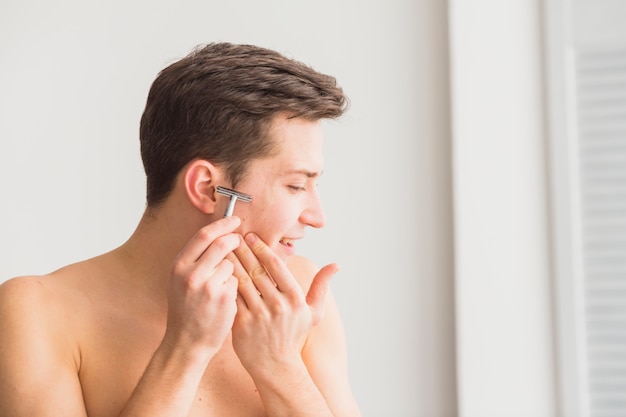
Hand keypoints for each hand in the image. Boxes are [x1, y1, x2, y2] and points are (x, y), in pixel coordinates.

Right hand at [163, 216, 240, 361]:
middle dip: (234, 239)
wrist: (187, 342)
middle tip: (239, 240)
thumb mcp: (179, 280)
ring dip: (231, 271)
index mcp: (179, 266)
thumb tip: (217, 233)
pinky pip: (236, 282)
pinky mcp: (224, 298)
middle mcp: (191, 274)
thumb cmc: (186, 309)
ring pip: (231, 264)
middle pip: (221, 244)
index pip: (203, 235)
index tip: (234, 221)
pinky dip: (234, 287)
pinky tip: (224, 301)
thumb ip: (195, 259)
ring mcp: (208, 286)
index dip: (222, 225)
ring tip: (220, 287)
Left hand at [229, 233, 337, 377]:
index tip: (251, 236)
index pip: (275, 265)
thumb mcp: (313, 312)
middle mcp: (278, 305)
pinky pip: (232, 297)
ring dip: (231, 262)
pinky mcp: (242, 324)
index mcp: (294, 298)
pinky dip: (225, 282)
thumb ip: (321, 286)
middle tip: (233, 236)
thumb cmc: (293, 336)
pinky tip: (218, 271)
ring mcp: (259, 315)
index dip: (261, 247)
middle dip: (243, 249)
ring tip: (223, 248)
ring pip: (242, 280)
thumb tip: (336, 265)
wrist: (276, 366)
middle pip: (256, 269)